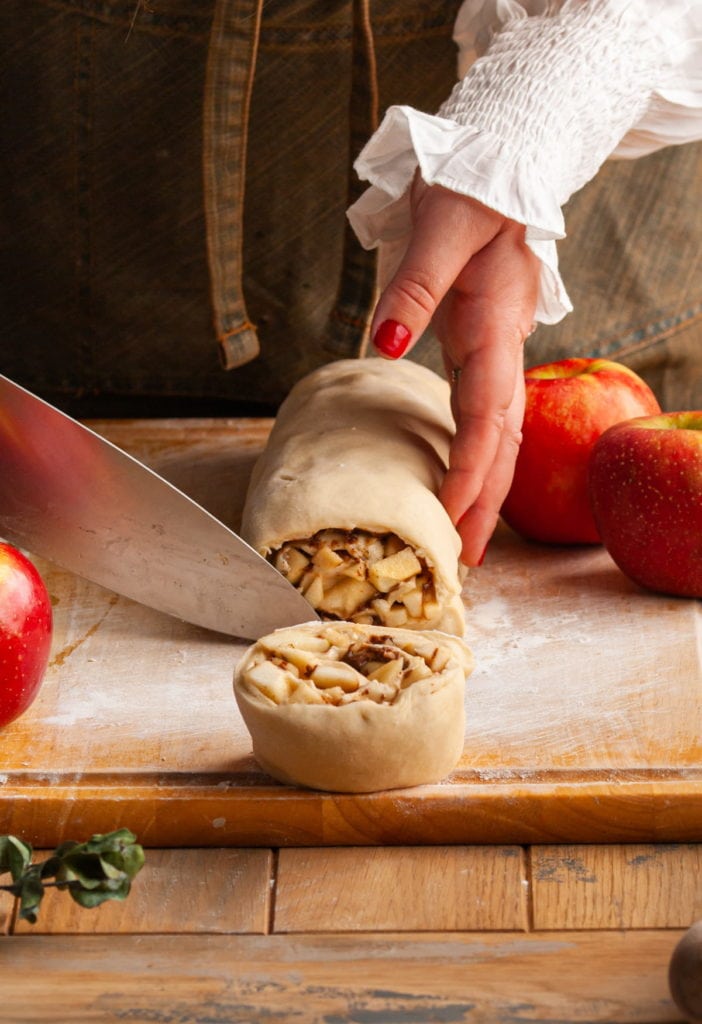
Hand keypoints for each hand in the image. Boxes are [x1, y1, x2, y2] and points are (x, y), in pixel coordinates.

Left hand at [370, 179, 540, 565]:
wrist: (502, 167)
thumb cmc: (472, 189)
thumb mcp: (442, 224)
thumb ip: (414, 285)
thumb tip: (385, 341)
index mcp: (496, 325)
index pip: (489, 413)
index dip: (473, 467)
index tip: (453, 513)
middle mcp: (503, 348)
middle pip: (503, 440)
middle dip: (487, 500)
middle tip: (468, 557)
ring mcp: (496, 352)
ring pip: (500, 434)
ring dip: (486, 488)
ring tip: (469, 538)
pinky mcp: (482, 349)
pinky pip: (485, 416)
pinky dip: (477, 456)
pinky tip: (462, 481)